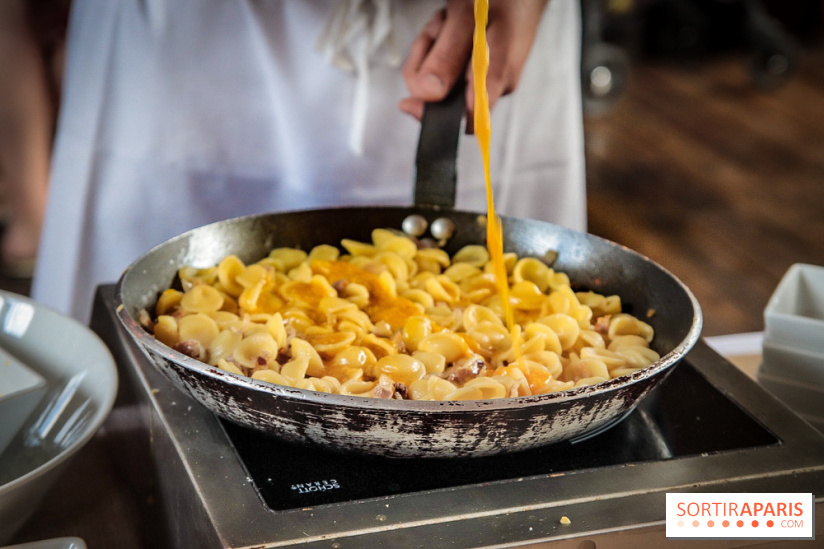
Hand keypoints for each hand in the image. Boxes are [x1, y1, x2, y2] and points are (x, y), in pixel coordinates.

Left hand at [398, 0, 548, 130]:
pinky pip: (445, 65)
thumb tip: (429, 94)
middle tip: (439, 31)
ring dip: (432, 46)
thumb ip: (447, 56)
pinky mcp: (476, 69)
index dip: (435, 116)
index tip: (408, 102)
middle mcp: (494, 84)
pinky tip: (450, 23)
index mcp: (497, 77)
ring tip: (448, 20)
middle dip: (428, 63)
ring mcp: (485, 77)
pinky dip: (439, 42)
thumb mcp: (469, 17)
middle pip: (443, 97)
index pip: (466, 121)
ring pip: (439, 77)